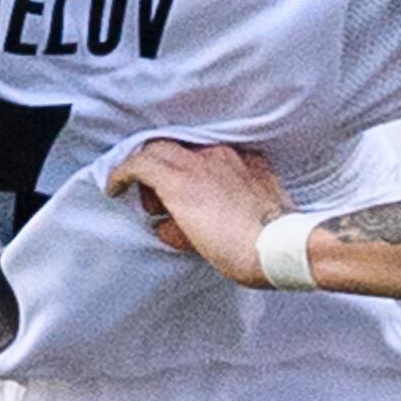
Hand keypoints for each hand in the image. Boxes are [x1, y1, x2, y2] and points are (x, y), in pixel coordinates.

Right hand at [108, 137, 298, 282]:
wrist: (283, 247)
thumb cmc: (239, 252)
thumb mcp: (195, 246)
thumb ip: (173, 229)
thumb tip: (165, 225)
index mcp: (182, 181)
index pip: (141, 162)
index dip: (122, 173)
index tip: (117, 187)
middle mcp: (205, 160)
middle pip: (162, 148)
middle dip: (148, 169)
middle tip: (153, 200)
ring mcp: (231, 157)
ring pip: (191, 148)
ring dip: (178, 167)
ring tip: (184, 197)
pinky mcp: (253, 162)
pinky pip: (222, 155)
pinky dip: (209, 168)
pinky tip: (215, 190)